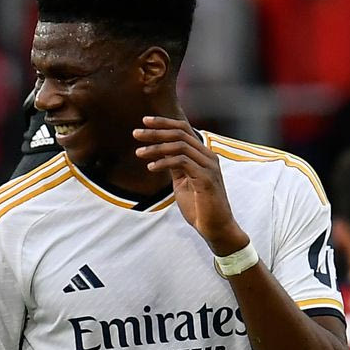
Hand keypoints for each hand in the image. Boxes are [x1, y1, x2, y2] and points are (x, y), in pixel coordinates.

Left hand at [133, 116, 248, 255]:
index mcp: (203, 155)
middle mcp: (208, 156)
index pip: (184, 130)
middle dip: (156, 131)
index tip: (144, 121)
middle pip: (181, 133)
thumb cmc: (199, 206)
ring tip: (138, 153)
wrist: (214, 228)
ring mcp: (208, 166)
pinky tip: (150, 167)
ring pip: (180, 145)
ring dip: (156, 147)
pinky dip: (164, 162)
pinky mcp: (206, 178)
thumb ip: (175, 166)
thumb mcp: (182, 182)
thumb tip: (161, 154)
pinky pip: (182, 162)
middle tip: (135, 133)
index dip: (164, 123)